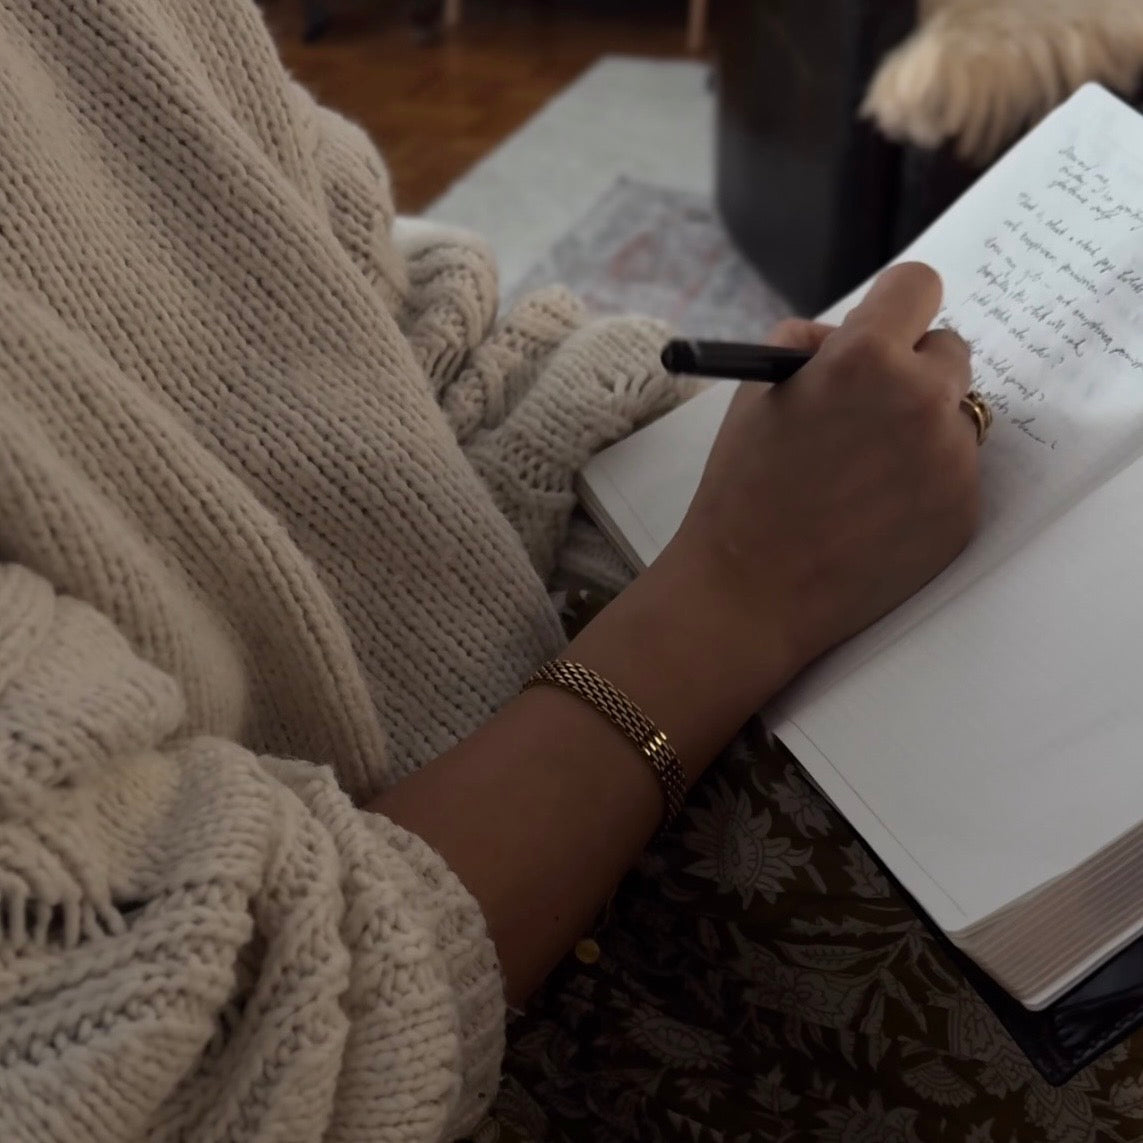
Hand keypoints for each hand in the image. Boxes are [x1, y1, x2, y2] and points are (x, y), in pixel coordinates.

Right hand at [663, 262, 980, 688]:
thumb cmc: (742, 491)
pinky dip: (925, 483)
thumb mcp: (756, 394)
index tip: (882, 331)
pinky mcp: (964, 512)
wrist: (749, 592)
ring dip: (921, 428)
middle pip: (950, 350)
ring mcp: (951, 461)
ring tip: (862, 473)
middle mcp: (923, 401)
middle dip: (911, 370)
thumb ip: (807, 343)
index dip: (894, 307)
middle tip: (865, 412)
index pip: (918, 286)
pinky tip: (873, 512)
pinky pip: (956, 473)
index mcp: (867, 359)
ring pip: (957, 415)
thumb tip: (846, 333)